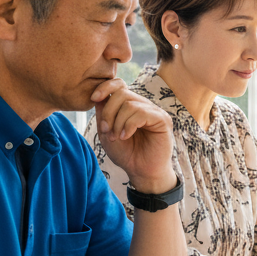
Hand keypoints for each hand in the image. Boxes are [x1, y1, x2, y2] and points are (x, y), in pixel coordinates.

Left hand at [90, 79, 175, 193]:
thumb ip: (103, 113)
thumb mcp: (107, 132)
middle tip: (107, 130)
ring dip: (118, 122)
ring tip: (118, 137)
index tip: (93, 98)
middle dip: (109, 112)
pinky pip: (141, 113)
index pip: (119, 84)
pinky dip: (128, 126)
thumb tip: (98, 96)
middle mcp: (142, 105)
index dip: (105, 87)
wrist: (141, 172)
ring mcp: (153, 111)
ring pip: (129, 104)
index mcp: (129, 105)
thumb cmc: (126, 153)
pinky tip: (126, 136)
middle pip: (121, 93)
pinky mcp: (162, 119)